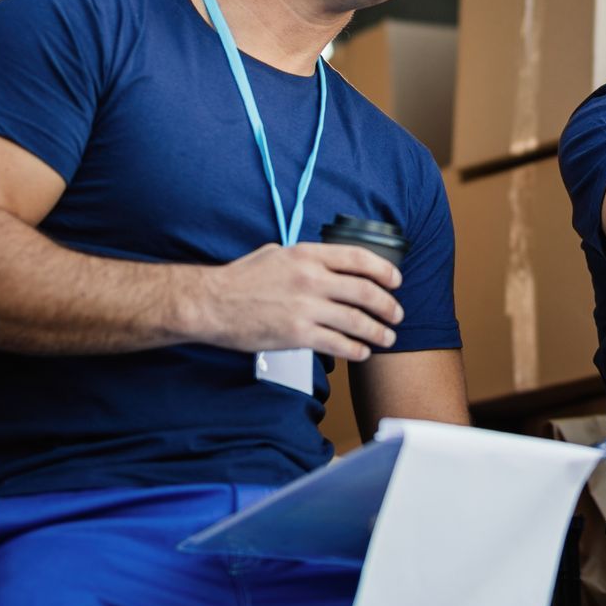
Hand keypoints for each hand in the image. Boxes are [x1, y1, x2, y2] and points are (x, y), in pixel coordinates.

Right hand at [190, 242, 404, 360]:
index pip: (359, 259)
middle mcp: (311, 279)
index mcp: (307, 255)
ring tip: (387, 338)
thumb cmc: (239, 279)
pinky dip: (356, 349)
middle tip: (396, 314)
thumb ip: (303, 258)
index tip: (395, 281)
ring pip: (357, 321)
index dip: (384, 271)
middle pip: (366, 292)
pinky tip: (362, 352)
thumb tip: (324, 261)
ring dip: (378, 332)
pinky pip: (338, 344)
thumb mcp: (274, 253)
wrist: (209, 304)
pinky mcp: (298, 335)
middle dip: (389, 306)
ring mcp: (306, 308)